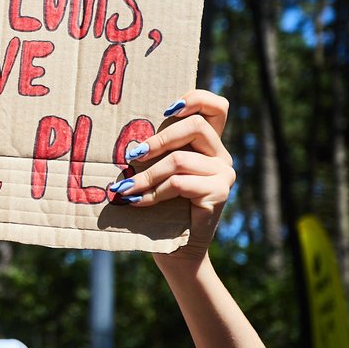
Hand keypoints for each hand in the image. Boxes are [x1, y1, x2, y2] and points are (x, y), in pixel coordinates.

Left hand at [109, 90, 234, 256]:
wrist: (175, 248)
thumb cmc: (160, 207)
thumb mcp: (157, 171)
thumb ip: (154, 151)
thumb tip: (127, 138)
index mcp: (208, 144)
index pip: (216, 106)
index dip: (195, 99)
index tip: (166, 109)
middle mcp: (221, 155)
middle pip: (196, 127)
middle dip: (159, 139)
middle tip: (132, 155)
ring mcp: (224, 174)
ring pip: (180, 160)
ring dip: (146, 175)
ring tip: (123, 189)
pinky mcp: (219, 193)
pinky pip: (180, 183)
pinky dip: (154, 192)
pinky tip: (137, 202)